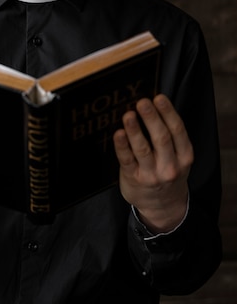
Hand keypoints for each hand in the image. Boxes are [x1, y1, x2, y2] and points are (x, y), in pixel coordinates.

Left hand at [113, 94, 193, 232]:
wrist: (162, 206)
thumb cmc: (167, 172)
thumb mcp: (177, 157)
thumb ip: (169, 136)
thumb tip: (151, 106)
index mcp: (184, 156)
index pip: (177, 131)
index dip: (168, 113)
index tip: (158, 97)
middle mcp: (170, 166)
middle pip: (161, 138)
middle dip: (151, 118)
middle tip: (142, 102)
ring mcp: (151, 174)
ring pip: (143, 149)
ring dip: (135, 130)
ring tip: (128, 115)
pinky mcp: (134, 178)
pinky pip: (126, 160)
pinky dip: (122, 145)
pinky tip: (118, 133)